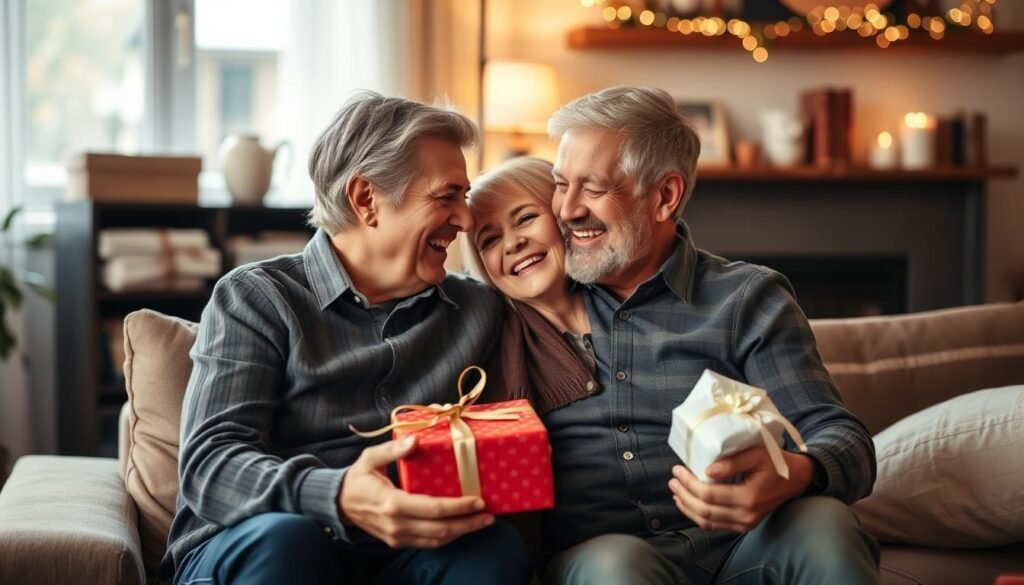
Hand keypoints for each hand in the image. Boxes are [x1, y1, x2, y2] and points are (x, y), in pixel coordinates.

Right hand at [339, 435, 494, 547]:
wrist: (339, 503)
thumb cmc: (358, 478)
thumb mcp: (370, 458)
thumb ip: (393, 450)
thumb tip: (416, 441)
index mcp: (392, 503)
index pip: (433, 509)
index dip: (458, 507)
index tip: (478, 501)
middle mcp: (396, 524)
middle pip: (440, 530)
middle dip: (468, 524)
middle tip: (489, 515)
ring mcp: (397, 536)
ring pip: (436, 540)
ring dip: (461, 532)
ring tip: (482, 522)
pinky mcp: (397, 541)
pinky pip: (427, 543)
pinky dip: (447, 537)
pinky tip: (461, 527)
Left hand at [668, 446, 812, 532]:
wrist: (797, 479)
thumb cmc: (776, 462)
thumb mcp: (756, 454)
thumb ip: (731, 462)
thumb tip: (706, 471)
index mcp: (749, 497)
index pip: (708, 495)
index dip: (688, 483)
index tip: (677, 470)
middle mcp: (746, 515)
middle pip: (704, 510)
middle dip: (684, 495)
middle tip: (672, 480)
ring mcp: (745, 523)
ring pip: (707, 522)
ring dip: (687, 507)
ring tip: (675, 492)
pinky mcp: (744, 525)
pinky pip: (715, 525)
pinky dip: (698, 516)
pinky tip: (688, 504)